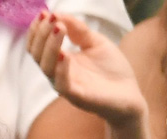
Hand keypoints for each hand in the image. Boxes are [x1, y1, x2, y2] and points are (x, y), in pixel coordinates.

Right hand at [27, 12, 146, 127]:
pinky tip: (65, 54)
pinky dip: (61, 68)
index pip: (38, 47)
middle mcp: (59, 73)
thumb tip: (58, 14)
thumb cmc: (112, 69)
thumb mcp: (95, 41)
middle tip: (52, 19)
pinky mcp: (77, 97)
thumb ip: (78, 29)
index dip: (37, 30)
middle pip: (37, 56)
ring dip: (50, 46)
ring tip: (60, 28)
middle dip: (41, 35)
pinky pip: (62, 84)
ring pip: (47, 68)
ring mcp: (67, 85)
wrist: (129, 94)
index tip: (44, 13)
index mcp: (61, 60)